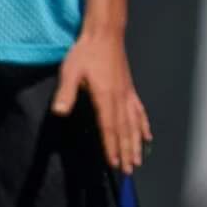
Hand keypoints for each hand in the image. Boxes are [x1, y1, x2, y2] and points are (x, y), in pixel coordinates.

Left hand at [53, 27, 151, 173]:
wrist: (104, 35)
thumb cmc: (85, 52)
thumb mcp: (70, 71)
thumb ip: (66, 93)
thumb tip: (58, 111)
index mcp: (105, 97)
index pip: (108, 128)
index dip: (111, 147)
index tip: (114, 164)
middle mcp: (120, 99)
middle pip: (124, 131)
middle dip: (126, 152)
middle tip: (128, 171)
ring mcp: (127, 94)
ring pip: (134, 124)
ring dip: (136, 144)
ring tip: (138, 160)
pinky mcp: (129, 89)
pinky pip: (139, 111)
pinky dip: (144, 125)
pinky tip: (148, 136)